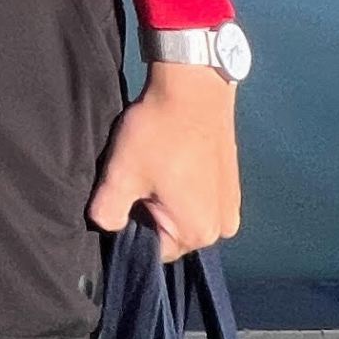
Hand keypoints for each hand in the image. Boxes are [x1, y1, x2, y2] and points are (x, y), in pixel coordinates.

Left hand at [88, 61, 242, 259]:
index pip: (151, 250)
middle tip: (138, 177)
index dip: (130, 225)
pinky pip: (199, 199)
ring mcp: (231, 206)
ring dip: (166, 198)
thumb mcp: (121, 174)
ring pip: (183, 215)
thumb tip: (105, 227)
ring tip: (155, 166)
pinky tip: (171, 161)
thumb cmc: (158, 133)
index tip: (124, 194)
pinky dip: (183, 186)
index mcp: (198, 233)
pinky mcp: (232, 185)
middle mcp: (222, 229)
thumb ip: (107, 212)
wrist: (194, 87)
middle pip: (170, 234)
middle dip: (149, 212)